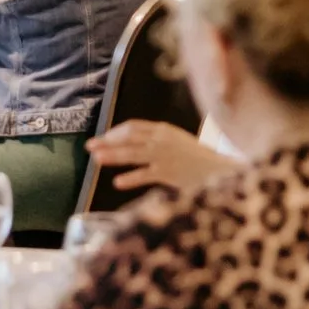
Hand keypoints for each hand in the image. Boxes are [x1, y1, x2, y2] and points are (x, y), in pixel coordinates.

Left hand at [86, 121, 236, 192]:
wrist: (219, 168)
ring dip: (113, 156)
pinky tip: (118, 182)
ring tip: (97, 160)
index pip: (134, 126)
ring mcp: (164, 156)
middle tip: (89, 146)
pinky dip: (131, 178)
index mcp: (163, 129)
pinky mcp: (168, 173)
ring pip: (132, 154)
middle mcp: (161, 140)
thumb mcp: (176, 140)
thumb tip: (132, 143)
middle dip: (107, 142)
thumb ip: (156, 140)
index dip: (116, 131)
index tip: (104, 138)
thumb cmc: (196, 157)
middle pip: (128, 138)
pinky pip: (145, 175)